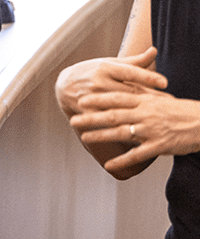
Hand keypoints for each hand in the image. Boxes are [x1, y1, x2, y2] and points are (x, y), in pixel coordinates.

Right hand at [56, 47, 165, 115]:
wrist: (64, 85)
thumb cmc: (92, 71)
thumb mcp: (110, 63)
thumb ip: (134, 61)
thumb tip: (154, 51)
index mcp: (106, 67)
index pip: (130, 71)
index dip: (147, 76)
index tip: (164, 82)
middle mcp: (99, 81)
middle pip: (129, 91)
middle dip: (150, 98)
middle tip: (170, 104)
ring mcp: (93, 97)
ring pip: (120, 107)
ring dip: (139, 113)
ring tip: (157, 118)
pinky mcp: (88, 110)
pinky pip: (107, 120)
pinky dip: (121, 125)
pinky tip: (135, 130)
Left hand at [70, 88, 199, 174]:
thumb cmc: (180, 110)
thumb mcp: (160, 98)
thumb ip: (141, 94)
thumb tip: (124, 88)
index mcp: (145, 101)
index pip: (117, 98)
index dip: (98, 99)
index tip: (82, 100)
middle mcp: (145, 114)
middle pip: (113, 116)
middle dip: (92, 118)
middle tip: (74, 120)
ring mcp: (151, 131)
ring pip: (121, 133)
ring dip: (101, 136)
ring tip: (84, 138)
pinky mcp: (159, 146)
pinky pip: (136, 155)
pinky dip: (121, 161)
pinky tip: (108, 165)